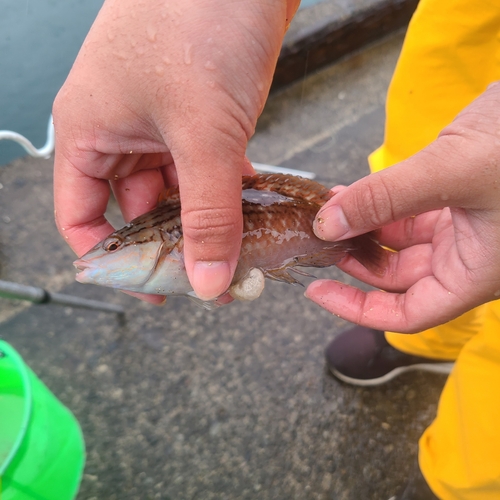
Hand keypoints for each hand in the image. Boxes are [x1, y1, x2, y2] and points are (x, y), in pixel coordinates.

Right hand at [53, 0, 299, 302]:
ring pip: (178, 191)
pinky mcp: (198, 113)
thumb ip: (209, 214)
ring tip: (239, 250)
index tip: (155, 288)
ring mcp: (161, 123)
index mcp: (90, 134)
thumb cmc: (197, 22)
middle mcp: (120, 132)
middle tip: (213, 278)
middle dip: (175, 246)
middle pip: (138, 211)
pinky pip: (204, 167)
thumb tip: (209, 279)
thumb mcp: (202, 134)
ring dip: (207, 220)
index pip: (84, 218)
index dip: (115, 260)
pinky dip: (224, 189)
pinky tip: (248, 206)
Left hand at [306, 82, 499, 332]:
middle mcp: (467, 256)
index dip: (357, 309)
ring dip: (361, 228)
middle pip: (395, 277)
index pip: (408, 313)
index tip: (317, 292)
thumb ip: (385, 198)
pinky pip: (406, 211)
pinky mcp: (457, 197)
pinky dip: (377, 204)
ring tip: (328, 207)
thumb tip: (325, 225)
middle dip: (353, 259)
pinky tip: (350, 191)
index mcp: (474, 272)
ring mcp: (463, 227)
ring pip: (398, 243)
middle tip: (317, 236)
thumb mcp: (453, 171)